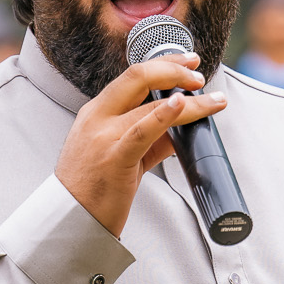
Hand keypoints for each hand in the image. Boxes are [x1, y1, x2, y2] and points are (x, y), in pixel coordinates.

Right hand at [55, 55, 226, 239]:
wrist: (70, 219)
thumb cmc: (92, 189)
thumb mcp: (118, 153)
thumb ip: (150, 139)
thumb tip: (182, 128)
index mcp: (96, 112)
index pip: (132, 77)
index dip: (163, 64)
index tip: (187, 64)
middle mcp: (98, 118)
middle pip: (138, 77)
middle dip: (174, 69)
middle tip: (199, 76)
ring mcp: (104, 137)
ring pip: (151, 105)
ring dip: (190, 101)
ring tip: (214, 101)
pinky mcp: (114, 159)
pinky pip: (142, 132)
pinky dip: (165, 116)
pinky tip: (182, 105)